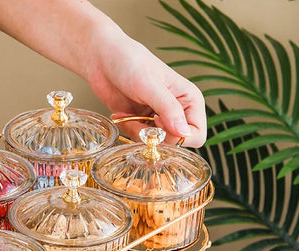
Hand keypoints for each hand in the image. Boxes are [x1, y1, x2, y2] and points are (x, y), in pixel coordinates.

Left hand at [83, 24, 205, 146]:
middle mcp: (178, 111)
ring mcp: (159, 118)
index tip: (157, 121)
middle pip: (176, 143)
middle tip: (140, 120)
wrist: (102, 58)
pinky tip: (122, 115)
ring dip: (139, 134)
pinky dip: (130, 131)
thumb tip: (184, 133)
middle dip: (156, 137)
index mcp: (190, 99)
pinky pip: (140, 140)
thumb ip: (168, 110)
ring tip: (128, 115)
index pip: (196, 134)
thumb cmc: (130, 62)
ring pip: (156, 144)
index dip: (178, 136)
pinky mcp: (142, 123)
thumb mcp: (150, 86)